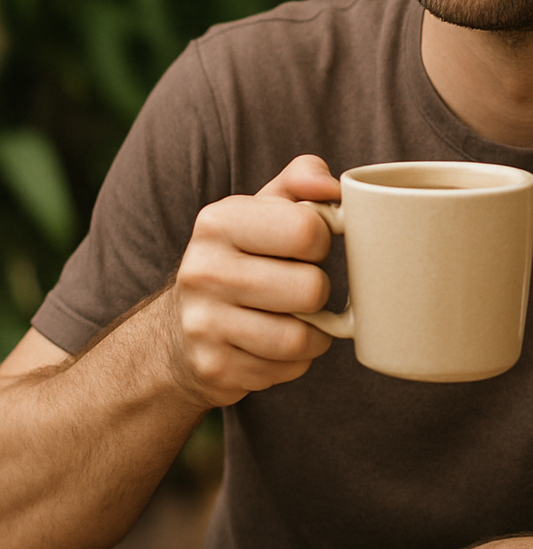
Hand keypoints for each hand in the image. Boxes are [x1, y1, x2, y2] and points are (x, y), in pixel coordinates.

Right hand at [165, 155, 340, 407]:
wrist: (183, 330)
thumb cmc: (243, 257)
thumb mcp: (263, 209)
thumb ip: (301, 180)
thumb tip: (333, 186)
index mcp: (218, 221)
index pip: (307, 229)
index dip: (321, 240)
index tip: (306, 246)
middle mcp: (202, 271)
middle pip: (311, 288)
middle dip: (318, 289)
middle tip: (301, 286)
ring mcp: (203, 324)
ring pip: (300, 336)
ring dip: (314, 330)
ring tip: (296, 316)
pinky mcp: (214, 368)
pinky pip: (288, 367)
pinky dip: (296, 359)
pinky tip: (276, 343)